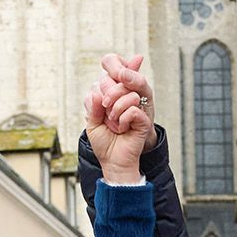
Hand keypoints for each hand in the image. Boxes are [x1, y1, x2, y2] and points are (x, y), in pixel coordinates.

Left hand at [85, 53, 153, 183]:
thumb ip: (93, 104)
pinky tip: (122, 128)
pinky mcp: (144, 120)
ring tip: (113, 122)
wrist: (113, 162)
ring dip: (115, 110)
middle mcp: (127, 99)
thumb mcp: (92, 122)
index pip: (113, 75)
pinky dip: (123, 120)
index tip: (102, 92)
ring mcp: (137, 108)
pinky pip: (133, 109)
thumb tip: (97, 88)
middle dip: (108, 96)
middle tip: (105, 111)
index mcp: (115, 97)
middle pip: (119, 81)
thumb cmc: (104, 143)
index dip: (110, 74)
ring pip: (129, 94)